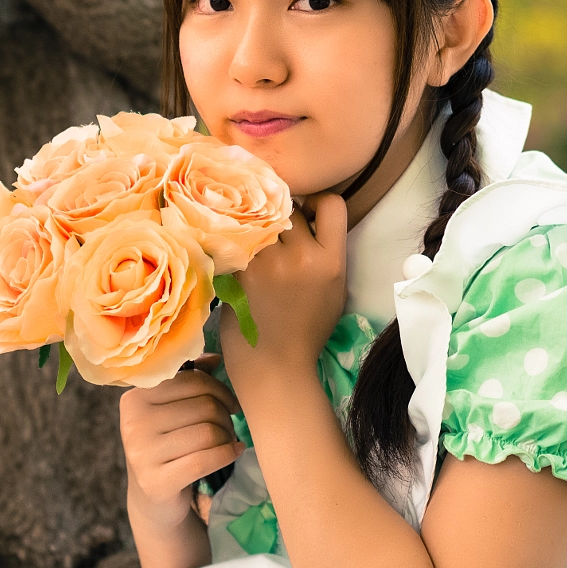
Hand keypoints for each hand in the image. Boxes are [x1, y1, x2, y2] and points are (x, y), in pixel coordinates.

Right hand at [121, 355, 244, 527]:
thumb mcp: (171, 412)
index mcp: (134, 399)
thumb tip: (215, 358)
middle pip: (204, 406)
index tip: (231, 404)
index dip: (220, 390)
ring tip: (228, 442)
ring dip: (228, 437)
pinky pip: (206, 459)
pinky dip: (229, 454)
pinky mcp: (156, 482)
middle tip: (229, 428)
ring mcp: (141, 454)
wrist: (153, 500)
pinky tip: (235, 452)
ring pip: (208, 432)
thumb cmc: (167, 447)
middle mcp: (133, 423)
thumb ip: (189, 381)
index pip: (191, 380)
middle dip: (226, 417)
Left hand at [224, 193, 347, 377]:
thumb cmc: (305, 330)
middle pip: (290, 206)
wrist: (274, 365)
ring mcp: (270, 263)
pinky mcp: (241, 271)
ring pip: (261, 218)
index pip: (332, 203)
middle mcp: (303, 256)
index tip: (307, 214)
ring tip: (250, 240)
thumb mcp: (333, 289)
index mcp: (332, 261)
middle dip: (280, 213)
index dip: (317, 202)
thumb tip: (309, 218)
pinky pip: (238, 237)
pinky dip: (236, 240)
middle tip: (271, 230)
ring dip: (255, 225)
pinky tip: (233, 251)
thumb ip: (326, 253)